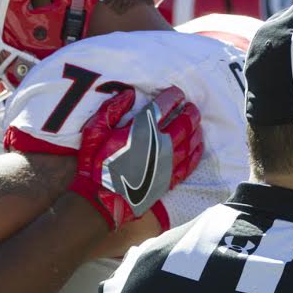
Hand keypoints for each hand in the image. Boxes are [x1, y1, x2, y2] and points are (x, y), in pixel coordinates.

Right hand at [71, 86, 201, 228]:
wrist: (102, 199)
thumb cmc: (95, 164)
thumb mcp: (94, 131)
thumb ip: (111, 110)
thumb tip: (129, 94)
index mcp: (141, 129)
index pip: (163, 107)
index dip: (173, 97)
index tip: (176, 93)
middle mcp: (159, 143)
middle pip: (183, 122)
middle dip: (189, 111)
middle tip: (190, 106)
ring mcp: (167, 162)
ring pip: (190, 141)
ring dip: (195, 128)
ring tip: (196, 122)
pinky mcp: (170, 179)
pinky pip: (190, 163)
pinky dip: (197, 152)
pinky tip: (198, 145)